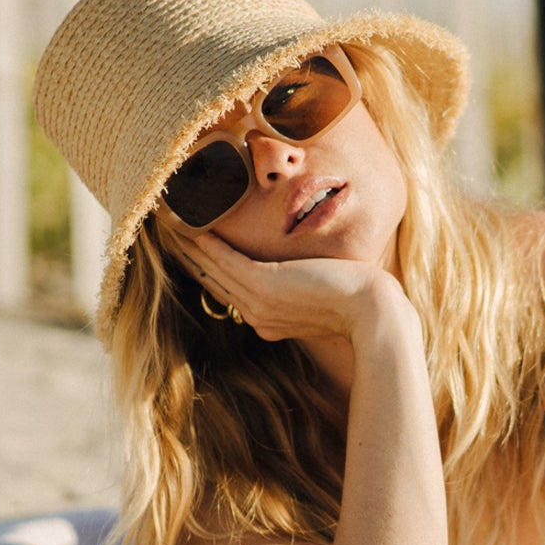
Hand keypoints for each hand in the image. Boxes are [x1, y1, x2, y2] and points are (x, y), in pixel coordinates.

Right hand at [161, 227, 408, 345]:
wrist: (374, 313)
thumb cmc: (362, 301)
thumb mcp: (325, 296)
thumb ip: (303, 289)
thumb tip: (306, 274)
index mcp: (268, 321)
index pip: (229, 291)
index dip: (208, 268)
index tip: (192, 249)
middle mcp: (257, 315)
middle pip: (214, 280)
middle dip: (190, 255)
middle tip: (170, 232)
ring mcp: (259, 303)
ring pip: (214, 269)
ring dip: (190, 245)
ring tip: (172, 223)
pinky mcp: (265, 285)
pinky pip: (226, 260)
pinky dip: (207, 243)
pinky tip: (193, 227)